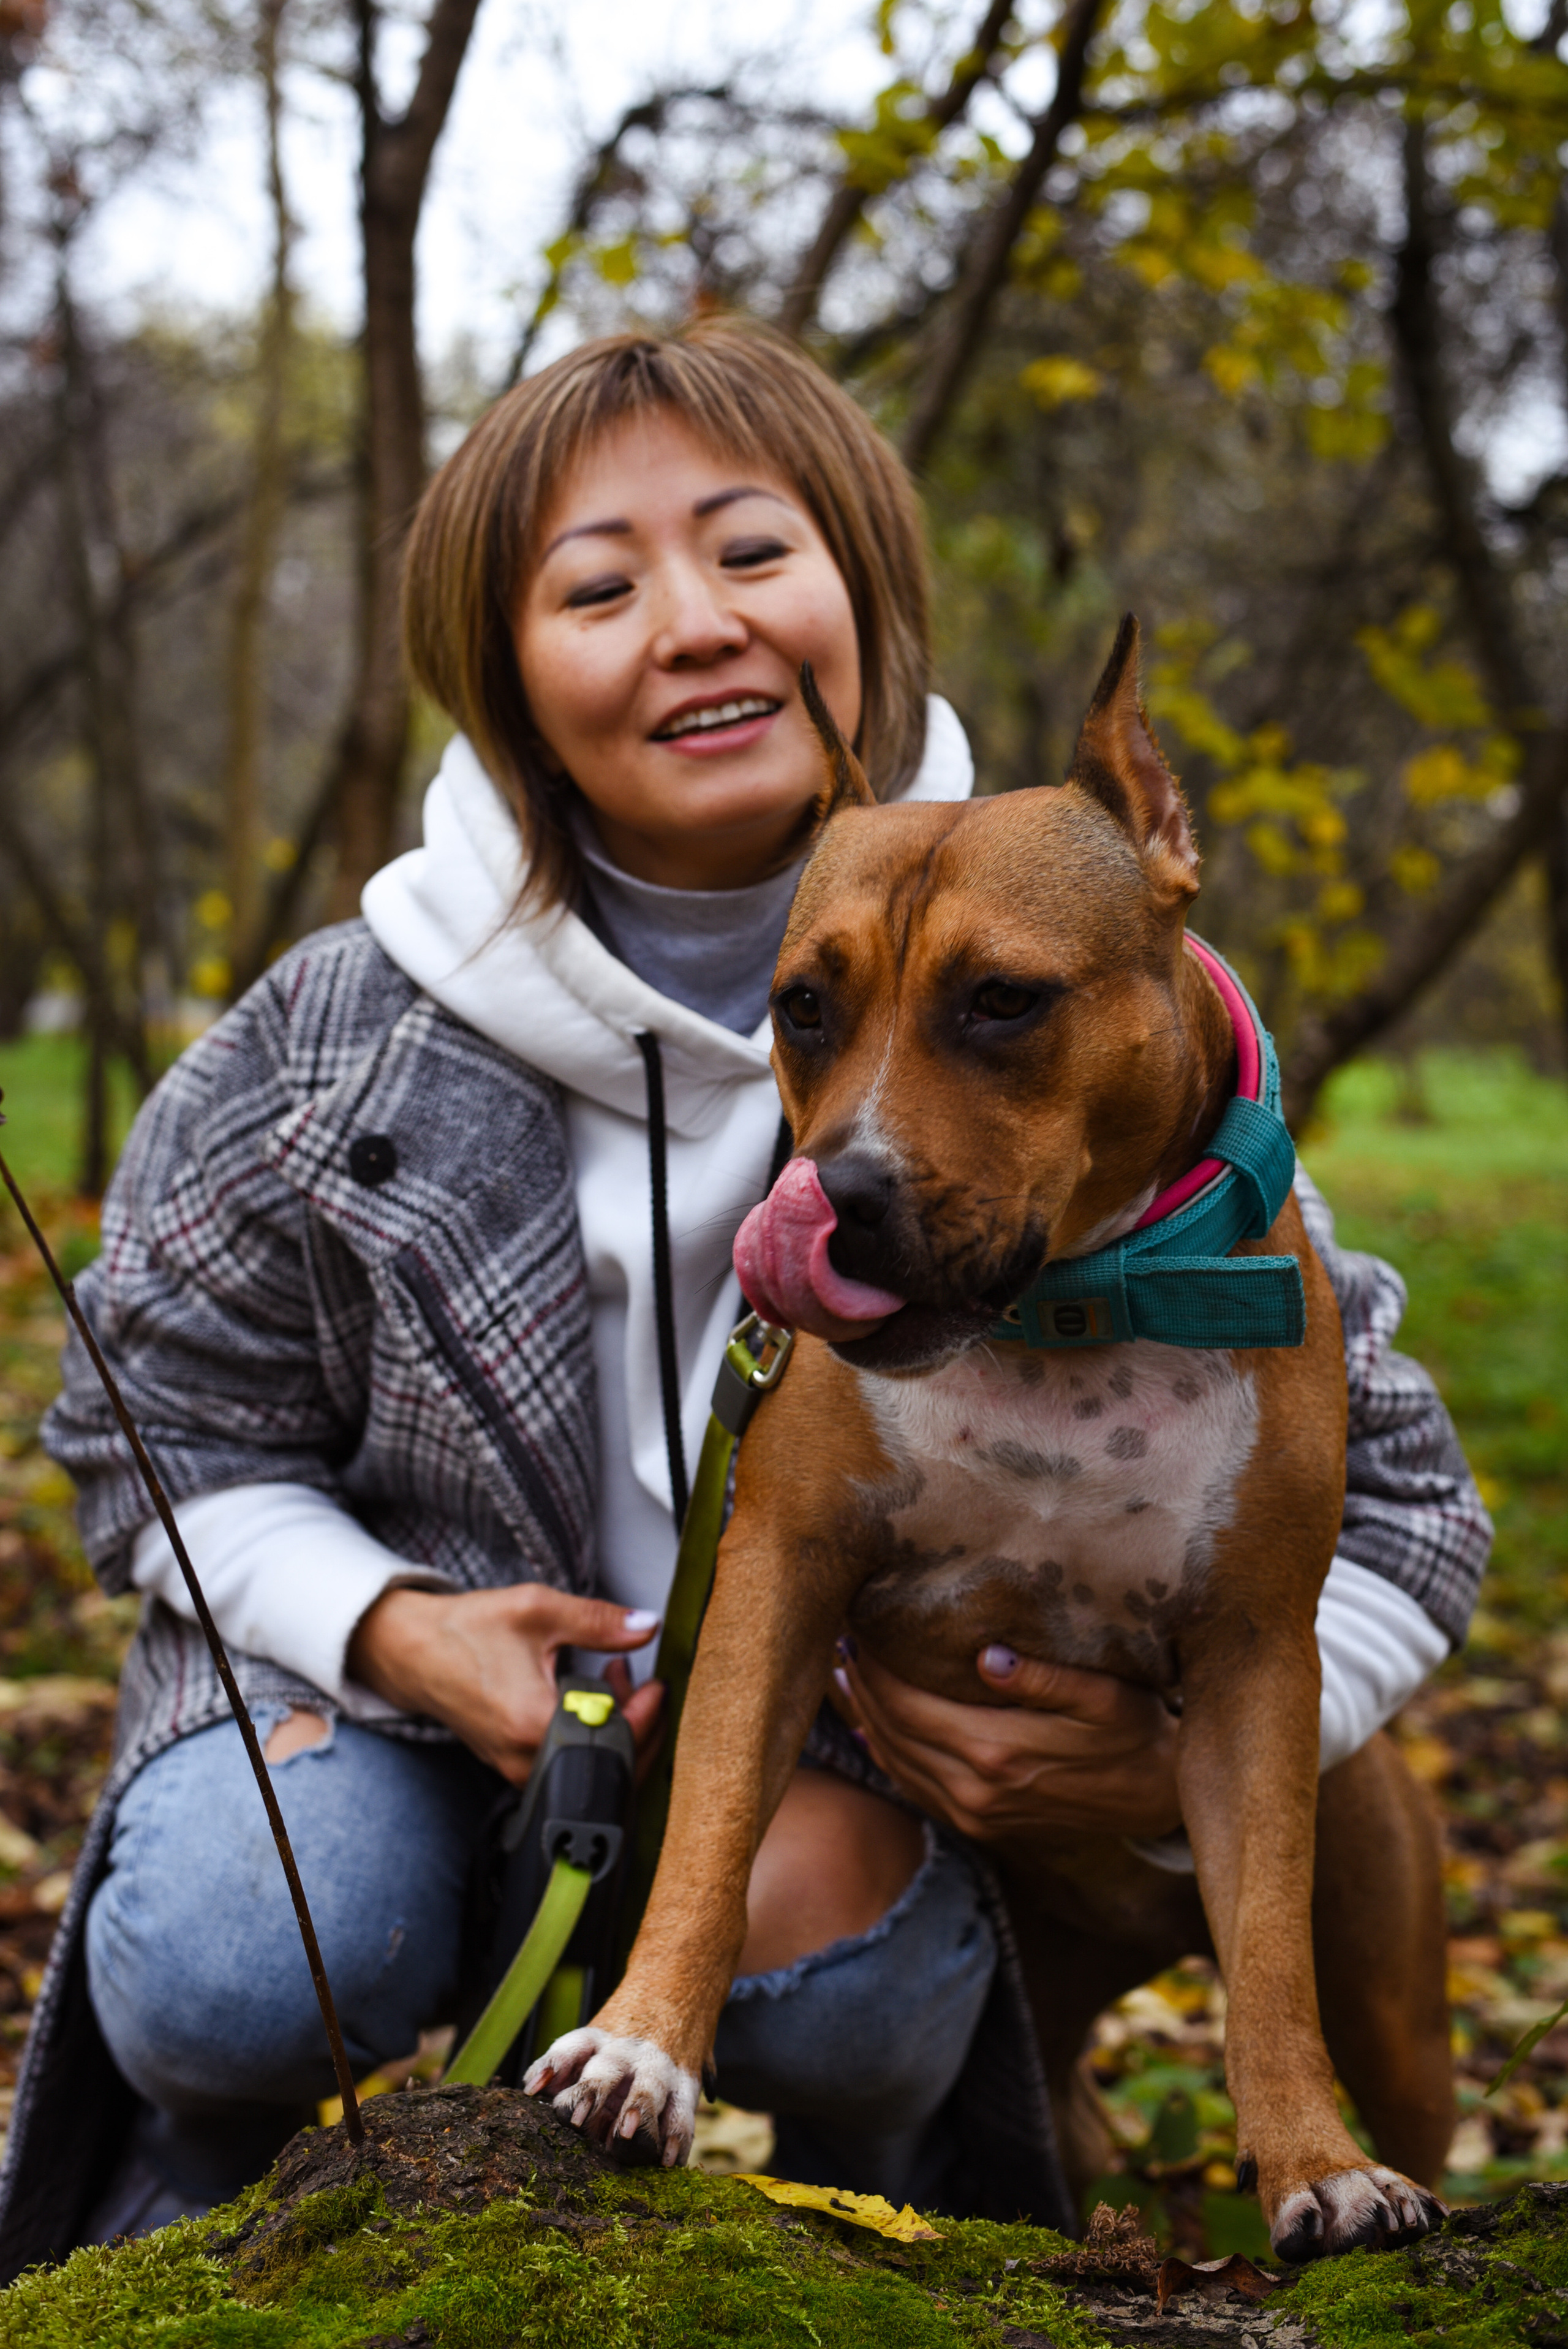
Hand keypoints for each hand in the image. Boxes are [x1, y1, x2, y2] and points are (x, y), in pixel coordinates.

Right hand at [347, 1583, 663, 1785]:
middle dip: (640, 1723)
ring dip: (618, 1730)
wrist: (413, 1654)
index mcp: (535, 1724)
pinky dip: (592, 1737)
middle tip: (636, 1678)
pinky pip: (571, 1766)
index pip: (618, 1739)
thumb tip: (648, 1625)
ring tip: (614, 1680)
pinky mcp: (515, 1770)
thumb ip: (598, 1621)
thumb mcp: (537, 1609)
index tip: (657, 1683)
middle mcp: (527, 1760)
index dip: (649, 1714)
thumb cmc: (468, 1630)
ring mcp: (519, 1772)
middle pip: (613, 1766)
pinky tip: (590, 1699)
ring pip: (594, 1770)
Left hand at [833, 1641, 1182, 1845]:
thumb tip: (989, 1656)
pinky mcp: (982, 1824)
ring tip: (846, 1675)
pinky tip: (873, 1727)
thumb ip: (1043, 1678)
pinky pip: (914, 1788)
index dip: (873, 1668)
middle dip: (860, 1686)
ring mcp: (975, 1814)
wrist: (1157, 1795)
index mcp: (996, 1752)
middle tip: (840, 1641)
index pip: (906, 1705)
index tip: (854, 1629)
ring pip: (895, 1762)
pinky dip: (887, 1755)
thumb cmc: (1133, 1731)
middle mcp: (975, 1790)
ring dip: (866, 1718)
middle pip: (891, 1732)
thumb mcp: (1102, 1695)